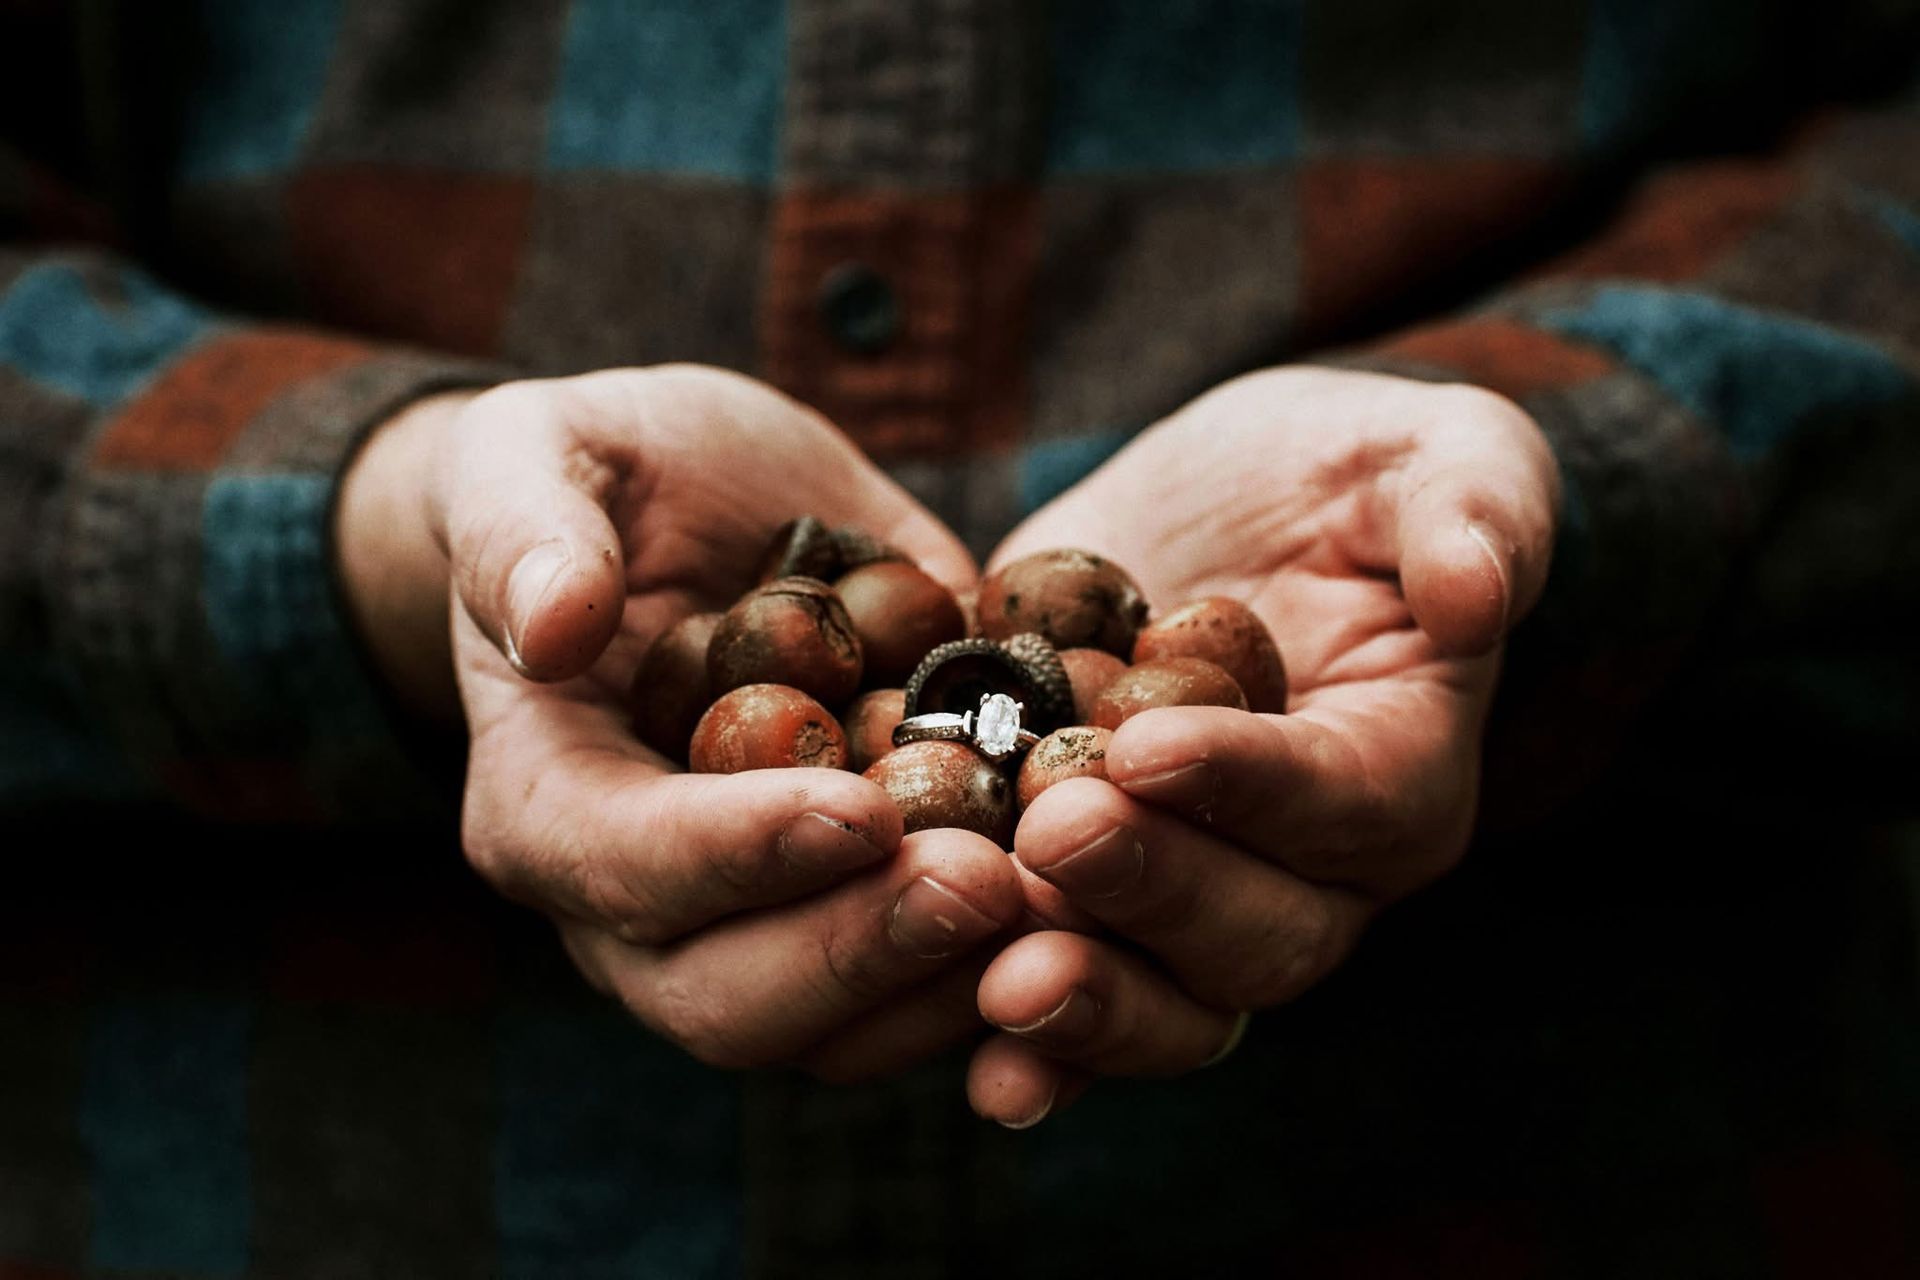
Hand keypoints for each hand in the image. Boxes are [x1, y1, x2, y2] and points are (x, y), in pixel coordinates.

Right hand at [336, 366, 1025, 1077]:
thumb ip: (527, 535)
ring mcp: (756, 925)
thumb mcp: (542, 459)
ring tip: (1071, 906)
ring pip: (839, 1030)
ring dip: (954, 986)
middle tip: (991, 883)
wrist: (685, 511)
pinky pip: (928, 990)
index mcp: (545, 802)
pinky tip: (1108, 905)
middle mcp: (639, 904)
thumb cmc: (601, 476)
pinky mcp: (856, 912)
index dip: (737, 853)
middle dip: (862, 950)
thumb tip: (552, 627)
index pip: (621, 867)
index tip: (861, 809)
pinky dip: (1016, 964)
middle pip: (727, 998)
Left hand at [965, 368, 1558, 1126]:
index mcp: (1401, 769)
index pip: (1345, 803)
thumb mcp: (1430, 450)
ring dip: (1092, 1000)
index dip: (1252, 786)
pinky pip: (1090, 1005)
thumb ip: (1472, 509)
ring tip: (1002, 982)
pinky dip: (1040, 1055)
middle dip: (1152, 890)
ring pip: (1175, 998)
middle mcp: (1313, 872)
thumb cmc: (1347, 474)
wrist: (1223, 513)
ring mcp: (1203, 902)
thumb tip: (1476, 596)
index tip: (1146, 746)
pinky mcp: (1103, 904)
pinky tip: (982, 1071)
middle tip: (1050, 831)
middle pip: (1258, 930)